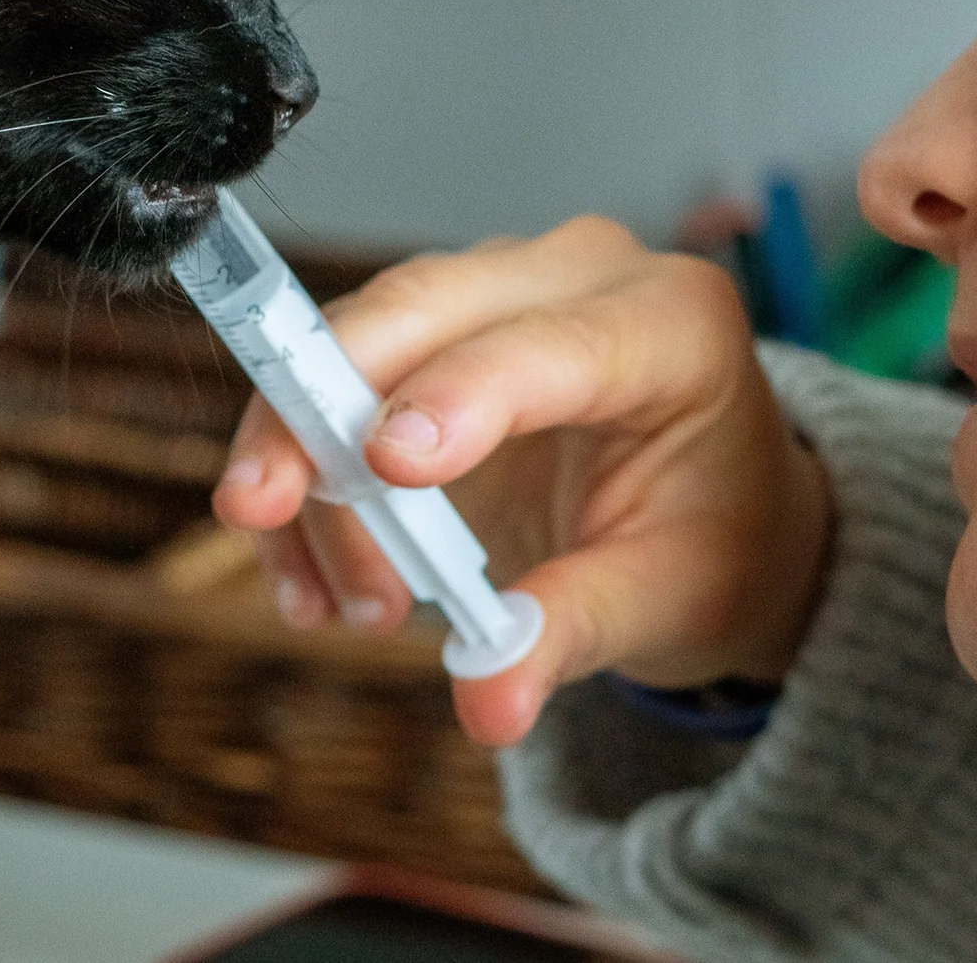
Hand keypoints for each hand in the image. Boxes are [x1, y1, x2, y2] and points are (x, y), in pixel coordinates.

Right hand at [213, 218, 831, 747]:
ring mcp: (496, 291)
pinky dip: (305, 481)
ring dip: (311, 469)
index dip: (460, 394)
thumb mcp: (668, 598)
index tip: (386, 464)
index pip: (550, 343)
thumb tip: (488, 702)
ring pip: (356, 343)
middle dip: (322, 408)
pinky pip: (333, 383)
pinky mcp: (432, 332)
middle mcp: (579, 275)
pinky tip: (312, 578)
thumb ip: (573, 632)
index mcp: (671, 321)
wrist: (716, 513)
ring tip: (338, 600)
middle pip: (420, 308)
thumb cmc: (713, 539)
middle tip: (260, 504)